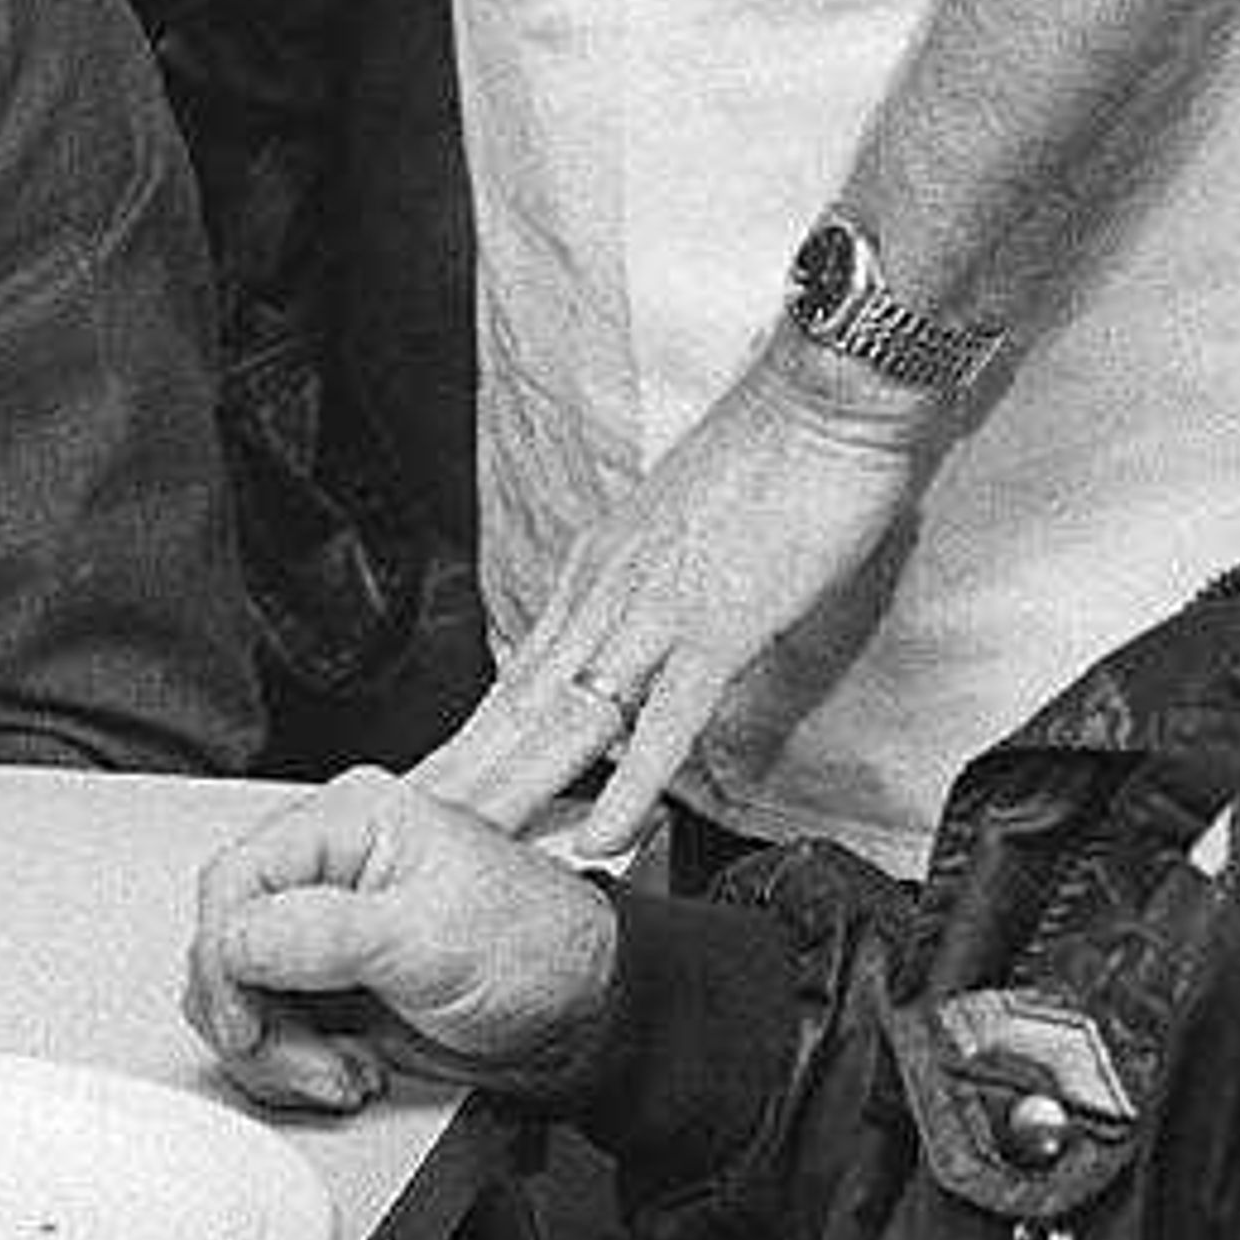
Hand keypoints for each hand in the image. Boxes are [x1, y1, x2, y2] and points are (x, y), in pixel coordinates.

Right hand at [186, 770, 616, 1113]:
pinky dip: (298, 1066)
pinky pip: (271, 1031)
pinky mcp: (332, 990)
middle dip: (257, 1020)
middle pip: (224, 944)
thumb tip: (236, 941)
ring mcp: (325, 936)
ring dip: (280, 1053)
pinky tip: (353, 1071)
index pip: (234, 880)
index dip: (224, 957)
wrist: (583, 1021)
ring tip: (346, 1072)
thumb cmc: (536, 953)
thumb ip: (323, 932)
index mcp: (349, 822)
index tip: (246, 1021)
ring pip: (239, 996)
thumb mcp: (430, 938)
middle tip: (312, 1062)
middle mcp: (328, 871)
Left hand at [432, 338, 941, 858]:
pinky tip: (605, 834)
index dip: (473, 741)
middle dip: (465, 776)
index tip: (435, 788)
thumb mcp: (688, 526)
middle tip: (412, 836)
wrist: (827, 391)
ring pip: (568, 718)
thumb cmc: (778, 452)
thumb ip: (654, 584)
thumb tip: (642, 635)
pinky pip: (666, 720)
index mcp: (601, 567)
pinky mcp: (721, 624)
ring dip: (517, 789)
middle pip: (518, 705)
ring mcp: (659, 610)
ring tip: (473, 848)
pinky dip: (631, 784)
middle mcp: (610, 589)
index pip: (519, 674)